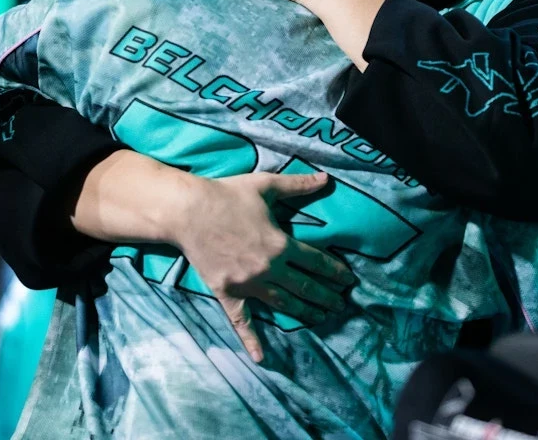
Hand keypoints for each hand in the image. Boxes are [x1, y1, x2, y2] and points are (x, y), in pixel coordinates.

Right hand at [170, 171, 355, 362]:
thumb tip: (327, 179)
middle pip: (305, 287)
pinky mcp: (228, 293)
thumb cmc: (227, 195)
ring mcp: (248, 284)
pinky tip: (260, 357)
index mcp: (281, 244)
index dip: (335, 271)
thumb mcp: (266, 185)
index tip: (348, 280)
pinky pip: (241, 321)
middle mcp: (269, 268)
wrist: (188, 211)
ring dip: (304, 313)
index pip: (316, 261)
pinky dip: (251, 340)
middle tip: (341, 305)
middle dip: (326, 297)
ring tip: (321, 319)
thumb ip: (298, 185)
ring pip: (283, 304)